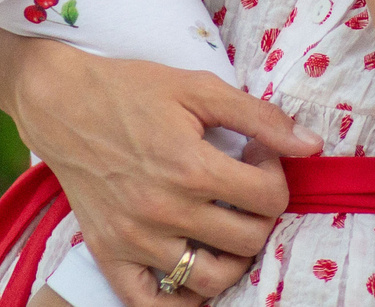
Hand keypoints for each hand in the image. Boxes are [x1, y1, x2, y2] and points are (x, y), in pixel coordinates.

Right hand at [0, 28, 321, 304]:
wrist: (62, 103)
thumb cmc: (134, 90)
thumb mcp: (199, 89)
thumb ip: (259, 117)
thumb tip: (311, 145)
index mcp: (192, 168)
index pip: (269, 199)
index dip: (276, 177)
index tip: (259, 158)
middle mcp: (165, 211)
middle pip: (247, 242)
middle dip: (261, 216)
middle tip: (247, 190)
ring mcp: (135, 240)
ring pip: (210, 281)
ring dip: (233, 259)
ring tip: (227, 227)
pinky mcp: (109, 255)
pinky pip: (151, 305)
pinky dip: (181, 300)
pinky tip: (195, 272)